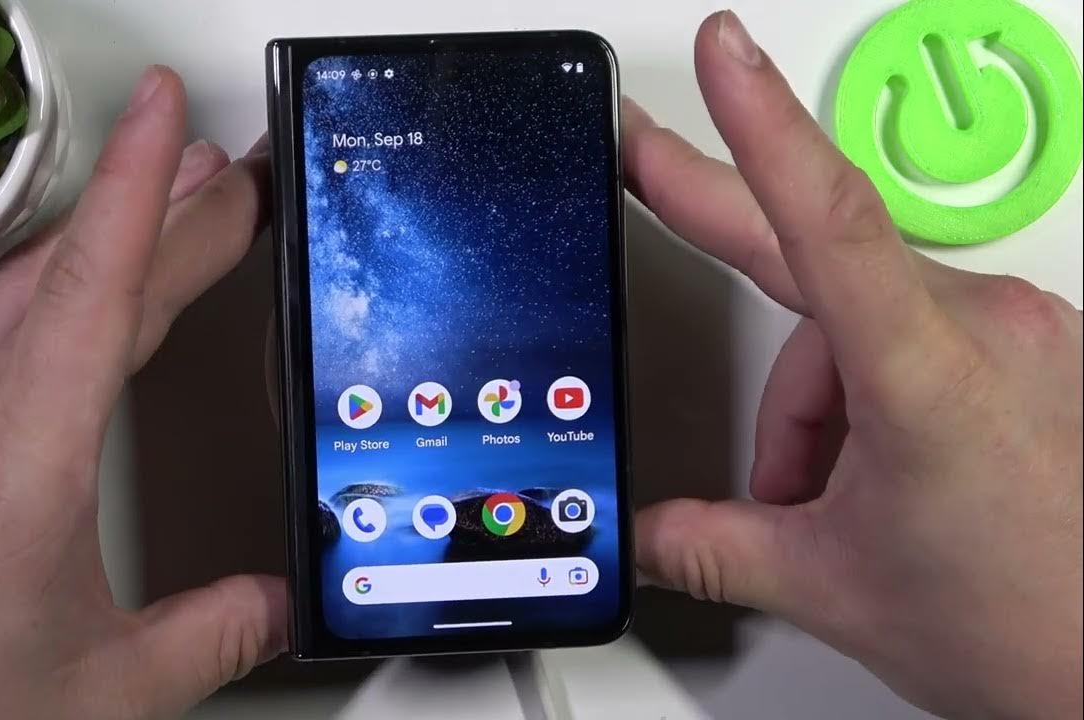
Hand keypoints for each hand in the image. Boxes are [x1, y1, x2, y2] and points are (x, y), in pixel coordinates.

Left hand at [0, 67, 281, 718]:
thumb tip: (281, 599)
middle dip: (161, 209)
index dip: (140, 192)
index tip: (167, 116)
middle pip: (77, 282)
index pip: (95, 297)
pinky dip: (58, 280)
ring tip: (173, 203)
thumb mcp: (109, 693)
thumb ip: (216, 635)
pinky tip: (82, 283)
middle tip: (232, 172)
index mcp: (18, 474)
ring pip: (29, 292)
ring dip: (105, 235)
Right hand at [626, 12, 1080, 718]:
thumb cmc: (1032, 625)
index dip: (760, 128)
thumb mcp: (835, 585)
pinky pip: (911, 338)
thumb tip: (650, 536)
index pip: (825, 219)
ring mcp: (1020, 333)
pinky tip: (863, 467)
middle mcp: (987, 327)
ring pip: (858, 323)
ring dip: (812, 402)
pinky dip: (864, 396)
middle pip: (816, 255)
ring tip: (816, 493)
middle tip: (645, 152)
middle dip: (716, 211)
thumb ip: (717, 547)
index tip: (722, 52)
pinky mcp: (1034, 350)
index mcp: (928, 372)